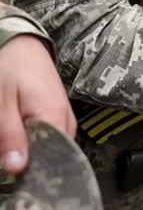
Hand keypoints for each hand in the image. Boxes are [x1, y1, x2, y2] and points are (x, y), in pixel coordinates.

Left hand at [0, 35, 75, 173]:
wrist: (22, 44)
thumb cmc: (10, 67)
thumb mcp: (1, 103)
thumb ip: (10, 135)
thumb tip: (18, 168)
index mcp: (55, 116)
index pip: (52, 158)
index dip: (31, 168)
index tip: (13, 166)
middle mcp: (66, 118)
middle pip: (50, 154)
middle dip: (27, 156)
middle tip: (7, 144)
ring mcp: (65, 116)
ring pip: (49, 146)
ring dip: (29, 146)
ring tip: (12, 129)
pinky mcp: (59, 114)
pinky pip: (49, 135)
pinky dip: (33, 137)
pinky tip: (19, 128)